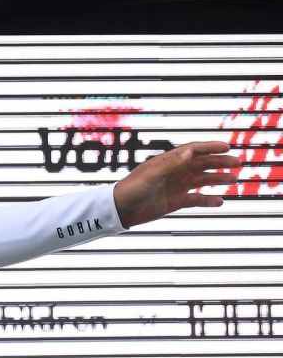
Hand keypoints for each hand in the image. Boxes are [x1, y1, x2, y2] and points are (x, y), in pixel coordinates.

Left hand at [112, 141, 241, 228]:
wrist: (119, 210)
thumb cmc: (131, 189)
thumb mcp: (151, 175)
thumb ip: (171, 164)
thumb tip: (189, 151)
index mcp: (168, 162)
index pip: (193, 150)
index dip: (210, 147)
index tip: (227, 147)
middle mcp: (174, 172)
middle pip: (202, 164)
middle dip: (220, 162)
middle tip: (237, 163)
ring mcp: (175, 187)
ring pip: (201, 181)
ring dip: (218, 179)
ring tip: (234, 179)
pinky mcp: (174, 202)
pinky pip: (195, 200)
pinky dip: (207, 200)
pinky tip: (219, 201)